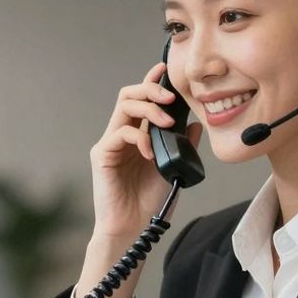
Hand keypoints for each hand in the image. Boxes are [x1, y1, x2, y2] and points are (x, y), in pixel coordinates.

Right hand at [88, 62, 202, 239]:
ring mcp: (110, 144)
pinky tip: (150, 152)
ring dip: (147, 108)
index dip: (151, 82)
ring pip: (123, 107)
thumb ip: (183, 145)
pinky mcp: (102, 155)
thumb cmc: (150, 201)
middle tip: (170, 98)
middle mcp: (121, 135)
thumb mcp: (174, 168)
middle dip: (151, 90)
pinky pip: (120, 133)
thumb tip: (195, 122)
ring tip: (166, 121)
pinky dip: (139, 137)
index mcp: (138, 135)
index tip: (164, 69)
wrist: (135, 228)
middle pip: (130, 95)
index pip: (142, 100)